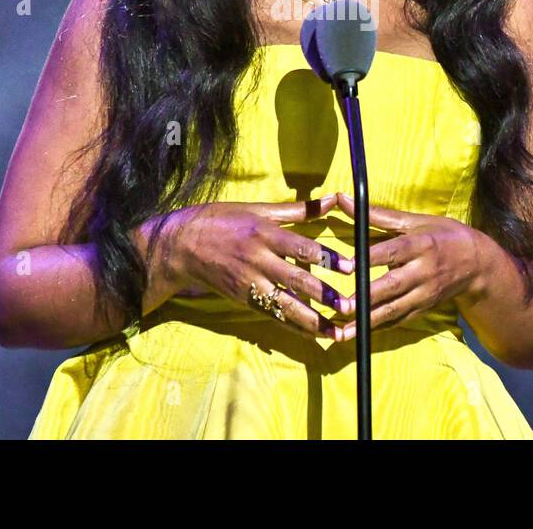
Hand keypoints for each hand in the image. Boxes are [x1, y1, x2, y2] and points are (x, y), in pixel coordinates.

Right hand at [169, 194, 355, 340]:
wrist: (182, 245)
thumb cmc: (221, 221)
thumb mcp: (258, 209)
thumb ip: (298, 210)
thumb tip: (331, 199)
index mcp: (264, 233)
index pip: (301, 247)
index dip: (327, 258)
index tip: (350, 267)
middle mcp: (258, 259)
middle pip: (296, 280)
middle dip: (324, 295)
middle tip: (349, 306)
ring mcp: (249, 282)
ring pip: (285, 304)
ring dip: (312, 320)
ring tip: (336, 331)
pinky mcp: (243, 299)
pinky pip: (272, 314)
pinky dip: (293, 325)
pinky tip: (312, 333)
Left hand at [332, 191, 484, 340]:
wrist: (477, 264)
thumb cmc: (442, 235)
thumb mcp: (415, 221)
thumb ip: (378, 215)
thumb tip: (344, 200)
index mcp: (422, 245)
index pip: (393, 251)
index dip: (370, 258)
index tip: (347, 265)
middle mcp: (424, 271)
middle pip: (393, 285)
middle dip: (367, 297)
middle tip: (343, 305)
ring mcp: (425, 293)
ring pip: (395, 309)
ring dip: (369, 320)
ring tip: (344, 331)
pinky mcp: (424, 309)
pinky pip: (400, 321)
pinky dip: (379, 328)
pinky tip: (359, 335)